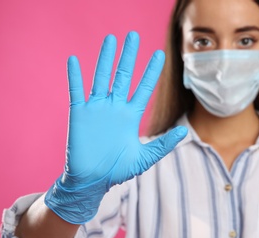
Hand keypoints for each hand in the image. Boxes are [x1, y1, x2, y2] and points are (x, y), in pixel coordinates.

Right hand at [45, 32, 187, 223]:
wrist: (91, 181)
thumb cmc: (117, 171)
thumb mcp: (144, 158)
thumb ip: (163, 145)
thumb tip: (184, 132)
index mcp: (130, 116)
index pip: (143, 88)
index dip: (151, 72)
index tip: (159, 54)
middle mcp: (114, 108)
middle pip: (123, 75)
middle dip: (129, 56)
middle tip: (133, 35)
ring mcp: (96, 108)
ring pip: (102, 77)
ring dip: (105, 58)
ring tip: (110, 39)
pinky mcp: (79, 114)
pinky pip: (77, 91)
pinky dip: (75, 76)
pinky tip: (74, 60)